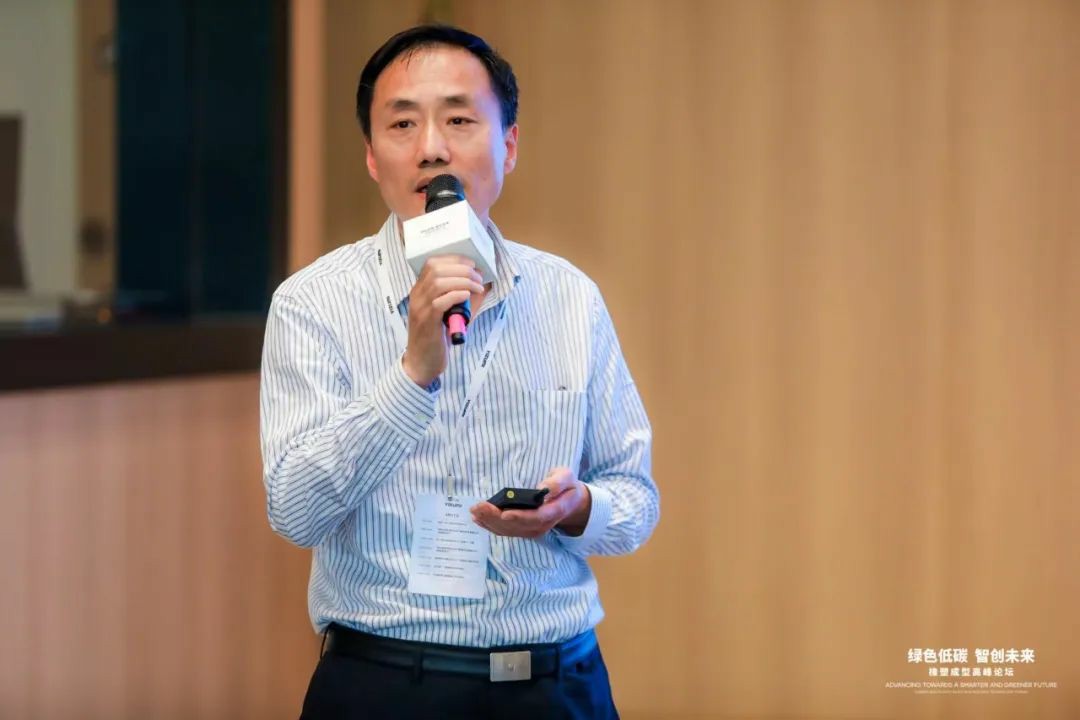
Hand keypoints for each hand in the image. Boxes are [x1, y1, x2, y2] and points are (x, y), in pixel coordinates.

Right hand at [401, 255, 483, 386]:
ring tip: (477, 286)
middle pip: (436, 268)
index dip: (454, 259)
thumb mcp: (450, 313)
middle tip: (478, 276)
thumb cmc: (437, 337)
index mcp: (420, 290)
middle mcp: (417, 295)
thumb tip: (486, 283)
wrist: (422, 363)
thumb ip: (464, 298)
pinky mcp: (427, 322)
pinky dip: (457, 295)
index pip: (432, 263)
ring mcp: (420, 308)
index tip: (472, 264)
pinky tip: (467, 296)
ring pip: (438, 282)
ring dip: (463, 280)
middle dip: (462, 268)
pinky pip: (440, 302)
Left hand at [470, 467, 591, 538]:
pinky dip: (491, 526)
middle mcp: (543, 525)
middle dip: (496, 518)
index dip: (520, 517)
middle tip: (478, 507)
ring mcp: (533, 530)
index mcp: (555, 511)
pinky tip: (479, 519)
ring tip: (475, 511)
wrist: (570, 501)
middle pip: (518, 526)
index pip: (537, 518)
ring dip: (490, 522)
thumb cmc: (566, 486)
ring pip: (509, 530)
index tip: (504, 513)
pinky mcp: (525, 530)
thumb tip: (542, 489)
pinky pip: (507, 531)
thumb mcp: (567, 477)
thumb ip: (557, 482)